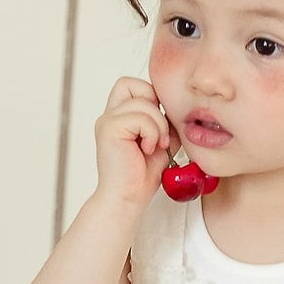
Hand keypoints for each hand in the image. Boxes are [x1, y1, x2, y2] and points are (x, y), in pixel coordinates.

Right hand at [93, 76, 181, 209]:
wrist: (129, 199)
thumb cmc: (142, 176)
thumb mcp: (161, 140)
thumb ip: (164, 120)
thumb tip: (176, 106)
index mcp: (119, 116)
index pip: (133, 85)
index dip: (151, 98)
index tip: (159, 125)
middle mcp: (109, 115)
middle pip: (132, 83)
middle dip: (154, 106)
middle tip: (158, 134)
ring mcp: (107, 121)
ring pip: (142, 102)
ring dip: (157, 124)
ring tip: (155, 145)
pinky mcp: (109, 129)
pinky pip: (139, 116)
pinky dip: (151, 132)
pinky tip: (147, 149)